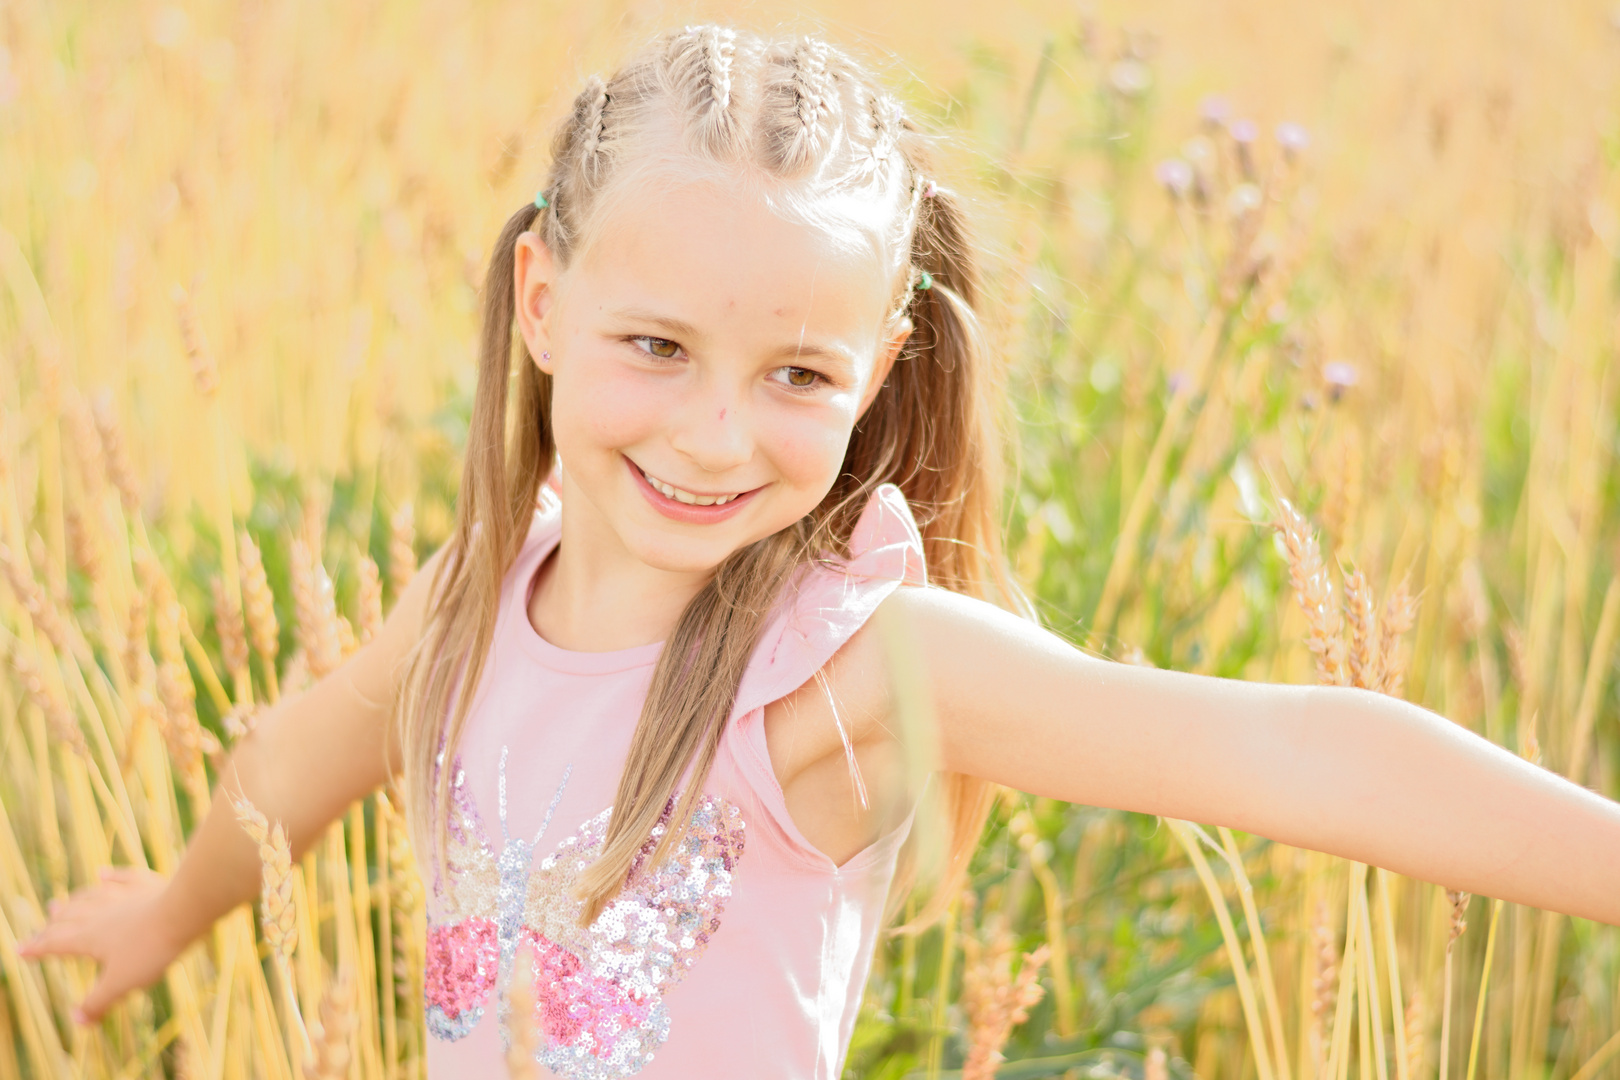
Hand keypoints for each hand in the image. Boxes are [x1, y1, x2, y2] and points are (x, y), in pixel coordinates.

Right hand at [18, 867, 184, 1023]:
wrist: (184, 911)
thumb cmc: (151, 949)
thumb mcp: (121, 983)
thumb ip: (97, 1003)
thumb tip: (78, 1021)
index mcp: (89, 937)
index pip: (56, 944)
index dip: (37, 948)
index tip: (20, 950)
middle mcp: (100, 913)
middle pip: (69, 919)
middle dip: (51, 926)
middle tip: (39, 929)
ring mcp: (123, 896)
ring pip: (90, 897)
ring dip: (73, 902)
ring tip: (60, 903)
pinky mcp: (146, 884)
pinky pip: (123, 878)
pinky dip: (110, 876)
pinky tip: (103, 874)